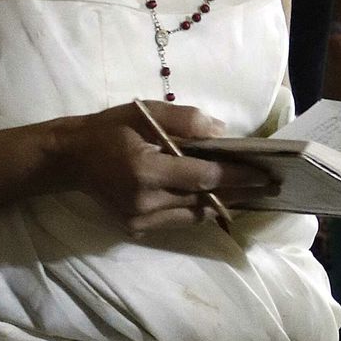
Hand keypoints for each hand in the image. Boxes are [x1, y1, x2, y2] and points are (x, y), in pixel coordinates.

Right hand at [57, 100, 276, 237]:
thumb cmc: (109, 130)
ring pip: (195, 216)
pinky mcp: (137, 229)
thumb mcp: (144, 112)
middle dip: (239, 192)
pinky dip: (199, 210)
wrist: (71, 159)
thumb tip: (222, 133)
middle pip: (205, 200)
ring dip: (222, 203)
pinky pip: (179, 221)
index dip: (238, 177)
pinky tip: (216, 199)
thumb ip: (185, 120)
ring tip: (250, 193)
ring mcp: (140, 219)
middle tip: (270, 185)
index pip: (204, 177)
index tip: (267, 175)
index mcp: (146, 169)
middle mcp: (145, 200)